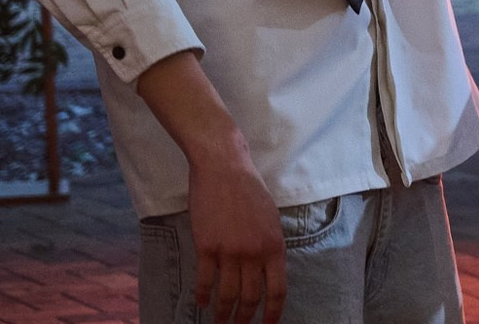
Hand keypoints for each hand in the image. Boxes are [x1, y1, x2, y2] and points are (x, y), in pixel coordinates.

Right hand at [185, 142, 286, 322]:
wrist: (224, 169)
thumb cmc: (250, 191)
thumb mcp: (271, 219)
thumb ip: (269, 246)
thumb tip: (266, 271)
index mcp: (274, 245)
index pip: (277, 289)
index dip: (273, 311)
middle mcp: (254, 252)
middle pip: (251, 296)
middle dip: (245, 317)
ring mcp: (229, 251)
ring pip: (227, 294)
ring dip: (223, 312)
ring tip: (220, 322)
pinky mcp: (206, 247)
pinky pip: (204, 280)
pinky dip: (202, 296)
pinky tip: (201, 303)